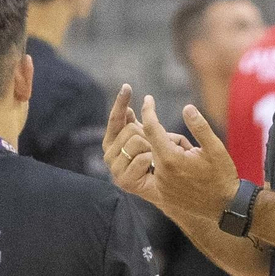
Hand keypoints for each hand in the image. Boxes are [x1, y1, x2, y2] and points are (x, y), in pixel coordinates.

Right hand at [104, 85, 159, 204]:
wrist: (166, 189)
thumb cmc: (157, 160)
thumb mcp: (146, 137)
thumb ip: (133, 124)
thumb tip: (127, 109)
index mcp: (111, 141)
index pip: (115, 118)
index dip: (121, 102)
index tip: (127, 86)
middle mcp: (108, 153)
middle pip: (131, 129)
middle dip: (147, 135)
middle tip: (152, 149)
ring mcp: (114, 168)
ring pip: (137, 142)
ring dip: (152, 149)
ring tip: (153, 160)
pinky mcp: (123, 181)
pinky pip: (143, 159)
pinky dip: (153, 163)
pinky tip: (152, 171)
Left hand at [139, 95, 239, 224]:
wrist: (225, 207)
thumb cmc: (222, 176)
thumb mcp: (215, 148)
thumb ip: (199, 127)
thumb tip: (187, 108)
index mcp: (171, 158)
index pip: (152, 128)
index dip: (148, 111)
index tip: (148, 98)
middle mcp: (161, 172)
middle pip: (154, 142)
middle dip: (170, 138)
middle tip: (190, 147)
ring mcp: (160, 184)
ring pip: (157, 157)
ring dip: (170, 153)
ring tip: (193, 163)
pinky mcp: (162, 194)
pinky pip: (158, 171)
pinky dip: (168, 165)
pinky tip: (186, 173)